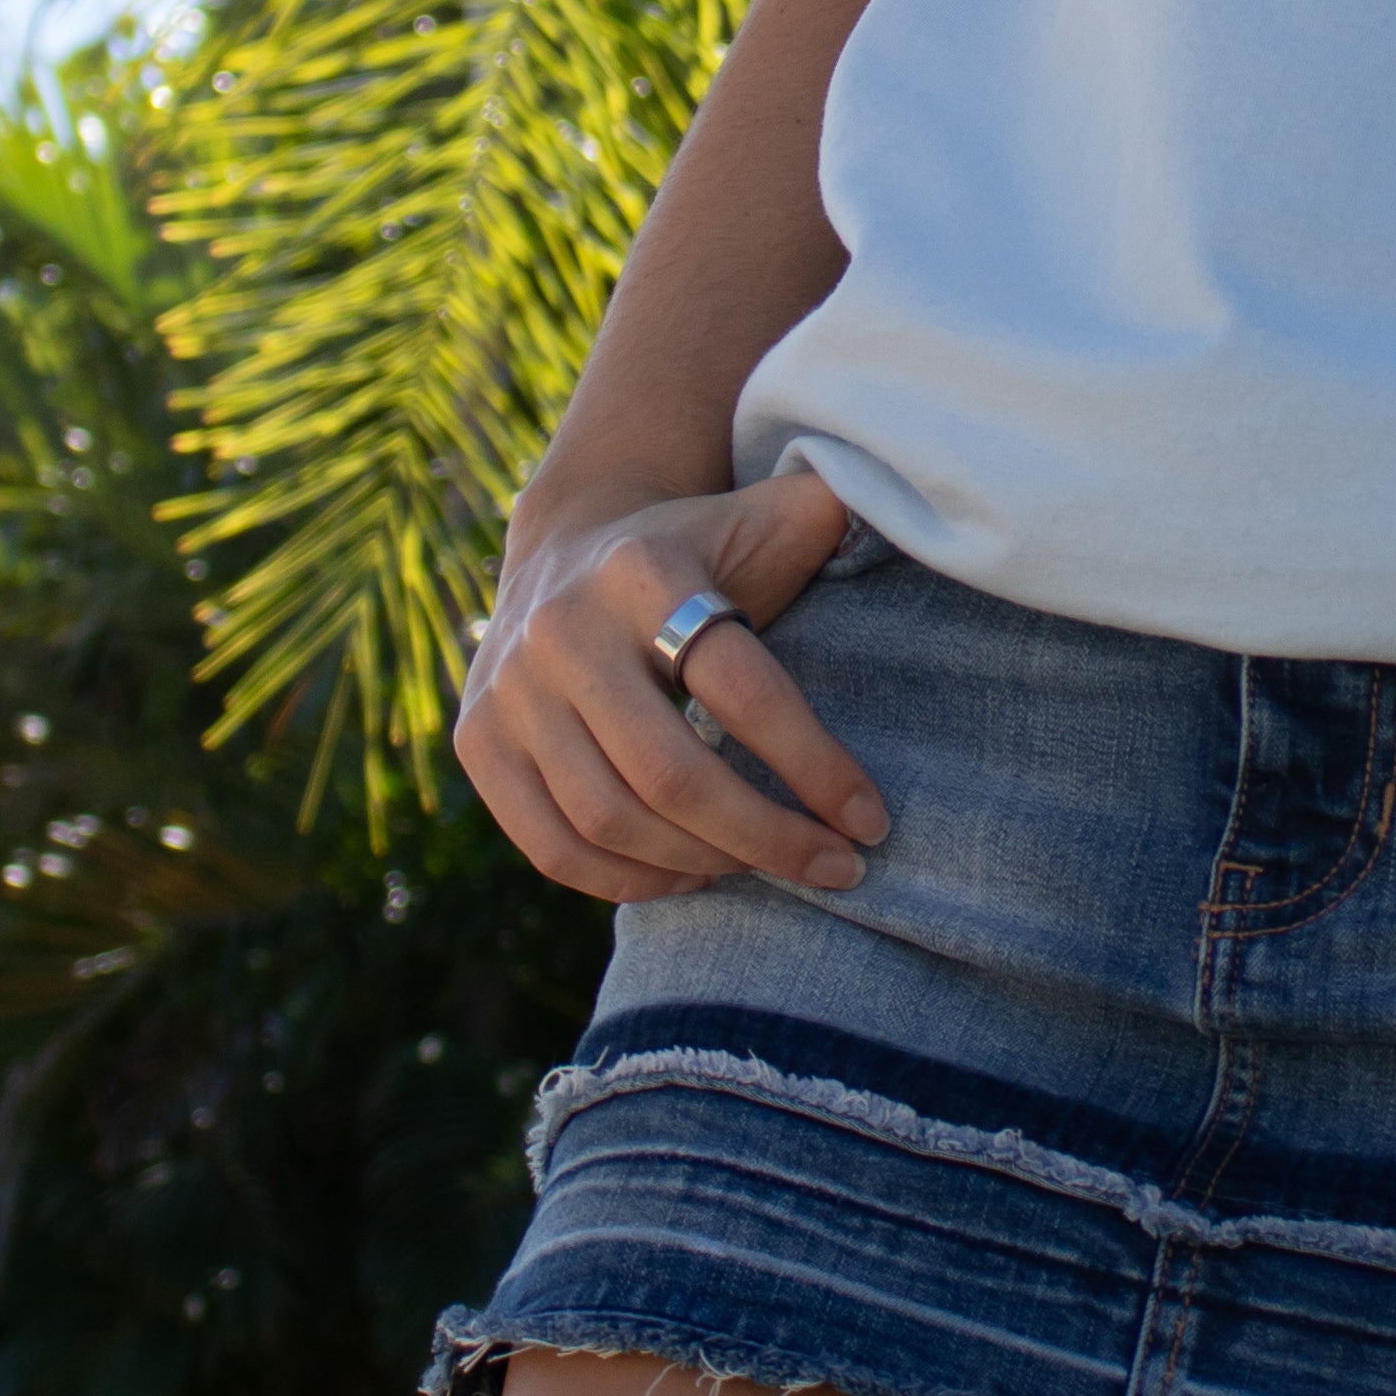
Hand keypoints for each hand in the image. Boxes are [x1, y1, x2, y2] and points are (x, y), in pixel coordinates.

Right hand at [455, 466, 886, 906]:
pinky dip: (628, 880)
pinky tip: (696, 875)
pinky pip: (552, 846)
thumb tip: (918, 515)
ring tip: (771, 870)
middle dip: (766, 838)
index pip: (742, 690)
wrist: (570, 542)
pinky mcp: (477, 742)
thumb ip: (830, 518)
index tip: (873, 821)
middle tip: (837, 869)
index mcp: (645, 569)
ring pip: (610, 820)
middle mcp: (562, 628)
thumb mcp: (765, 516)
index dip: (815, 766)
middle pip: (672, 773)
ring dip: (704, 865)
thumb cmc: (701, 547)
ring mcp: (508, 690)